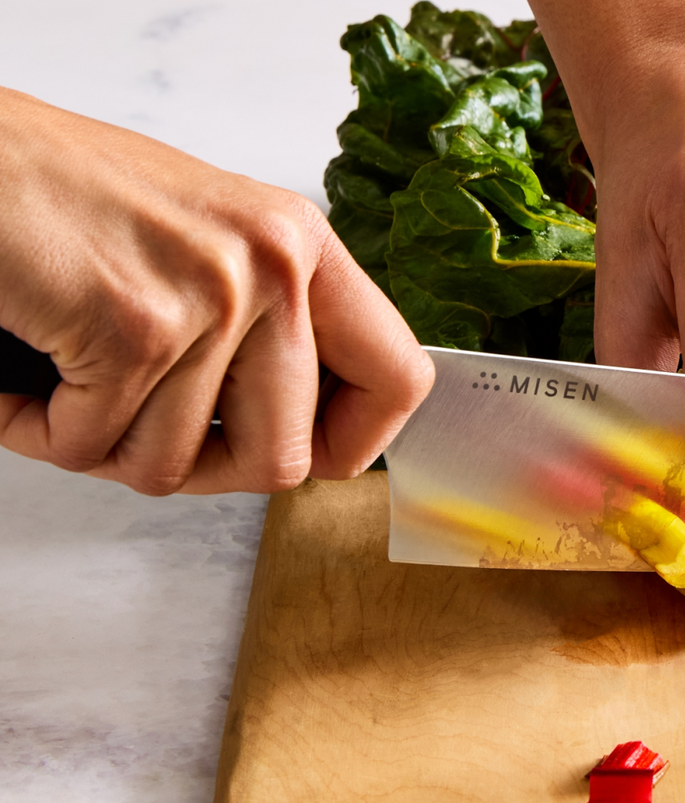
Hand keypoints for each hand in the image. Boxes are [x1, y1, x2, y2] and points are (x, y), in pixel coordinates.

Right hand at [0, 88, 433, 494]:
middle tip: (146, 434)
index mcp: (304, 248)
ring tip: (74, 388)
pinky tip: (31, 385)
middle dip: (203, 471)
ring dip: (107, 448)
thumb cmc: (74, 200)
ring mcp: (212, 295)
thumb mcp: (212, 247)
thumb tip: (305, 430)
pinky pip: (97, 448)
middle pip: (285, 460)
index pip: (400, 379)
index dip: (355, 443)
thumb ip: (268, 328)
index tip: (310, 454)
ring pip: (176, 466)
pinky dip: (46, 434)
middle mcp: (274, 265)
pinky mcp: (135, 325)